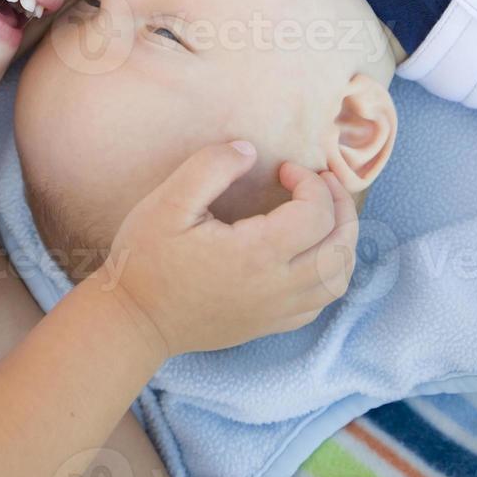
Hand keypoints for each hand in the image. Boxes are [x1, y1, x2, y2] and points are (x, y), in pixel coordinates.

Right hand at [100, 141, 357, 356]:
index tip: (283, 169)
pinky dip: (328, 275)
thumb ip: (210, 167)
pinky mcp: (269, 325)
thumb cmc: (146, 260)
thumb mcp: (167, 202)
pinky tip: (309, 256)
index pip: (316, 212)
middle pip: (340, 247)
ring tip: (325, 217)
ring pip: (337, 279)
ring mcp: (276, 311)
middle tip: (322, 183)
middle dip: (341, 206)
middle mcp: (277, 286)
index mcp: (256, 253)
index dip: (311, 181)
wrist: (135, 320)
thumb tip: (249, 151)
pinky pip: (319, 303)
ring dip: (342, 243)